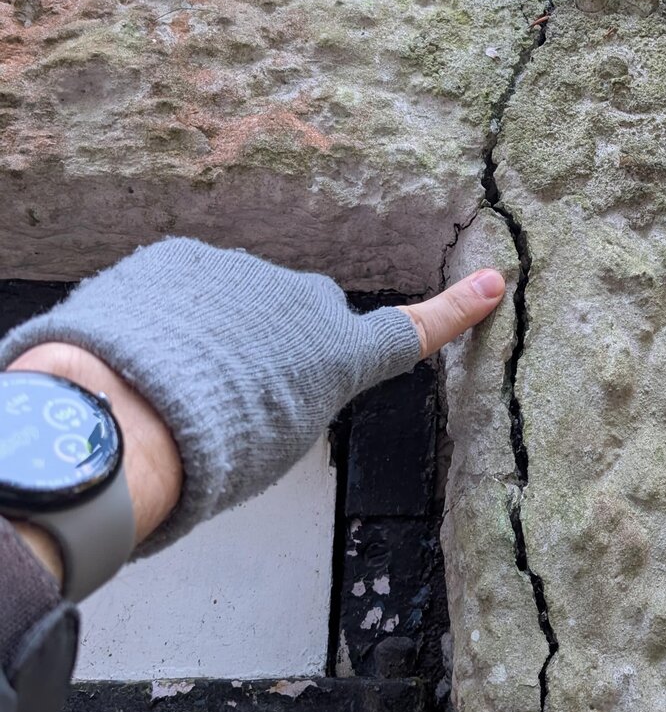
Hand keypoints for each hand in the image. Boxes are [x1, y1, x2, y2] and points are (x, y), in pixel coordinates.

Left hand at [5, 267, 505, 586]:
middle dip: (282, 339)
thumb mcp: (277, 445)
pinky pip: (188, 285)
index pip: (410, 333)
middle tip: (238, 391)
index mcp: (339, 356)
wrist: (125, 415)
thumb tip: (268, 379)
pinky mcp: (186, 256)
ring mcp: (243, 272)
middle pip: (305, 315)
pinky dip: (173, 313)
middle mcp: (304, 303)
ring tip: (173, 381)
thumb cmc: (211, 454)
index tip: (493, 282)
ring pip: (238, 300)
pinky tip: (143, 350)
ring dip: (218, 330)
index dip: (453, 311)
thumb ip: (293, 401)